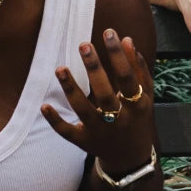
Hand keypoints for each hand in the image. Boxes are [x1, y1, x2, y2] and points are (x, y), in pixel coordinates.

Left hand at [43, 29, 156, 177]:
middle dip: (94, 68)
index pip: (127, 77)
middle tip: (83, 45)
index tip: (109, 33)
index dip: (119, 55)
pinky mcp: (84, 142)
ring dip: (71, 89)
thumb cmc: (138, 118)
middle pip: (105, 93)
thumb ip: (138, 68)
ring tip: (60, 68)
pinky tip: (44, 105)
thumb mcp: (146, 95)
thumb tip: (127, 39)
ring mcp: (101, 132)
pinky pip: (67, 132)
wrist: (130, 158)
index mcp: (138, 105)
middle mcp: (120, 120)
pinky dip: (55, 120)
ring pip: (84, 110)